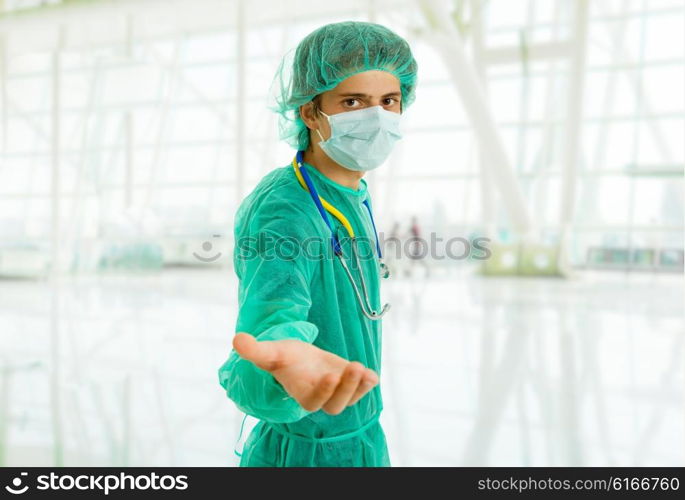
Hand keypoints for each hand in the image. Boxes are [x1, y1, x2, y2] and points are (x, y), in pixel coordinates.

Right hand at [232, 332, 378, 414]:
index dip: (323, 392)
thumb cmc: (285, 358)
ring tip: (362, 368)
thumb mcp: (271, 352)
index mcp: (302, 394)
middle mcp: (322, 397)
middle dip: (346, 388)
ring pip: (352, 398)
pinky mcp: (350, 382)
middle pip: (336, 404)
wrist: (301, 357)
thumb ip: (255, 350)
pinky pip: (363, 388)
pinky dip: (368, 382)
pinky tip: (372, 374)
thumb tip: (236, 339)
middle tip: (353, 366)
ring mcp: (338, 391)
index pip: (314, 402)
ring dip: (359, 385)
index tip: (330, 375)